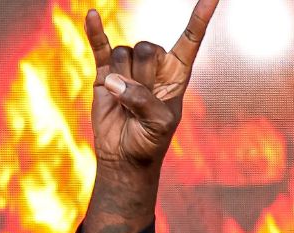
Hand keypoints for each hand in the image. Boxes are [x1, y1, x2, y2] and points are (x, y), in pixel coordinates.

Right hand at [80, 0, 219, 232]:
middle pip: (148, 47)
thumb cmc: (150, 141)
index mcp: (177, 73)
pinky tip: (93, 15)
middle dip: (142, 76)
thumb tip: (114, 81)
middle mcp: (154, 65)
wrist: (124, 157)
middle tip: (142, 101)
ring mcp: (128, 67)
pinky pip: (100, 46)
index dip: (200, 18)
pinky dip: (95, 31)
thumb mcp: (159, 123)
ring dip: (123, 81)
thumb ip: (142, 99)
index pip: (191, 40)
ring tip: (125, 103)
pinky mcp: (104, 72)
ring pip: (124, 54)